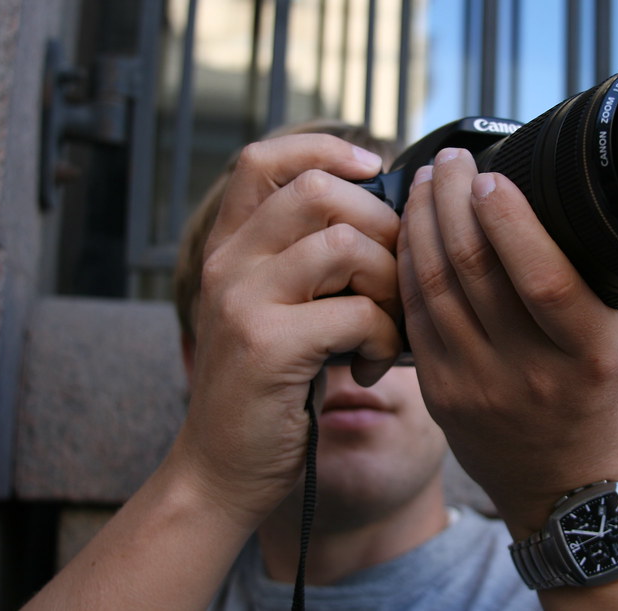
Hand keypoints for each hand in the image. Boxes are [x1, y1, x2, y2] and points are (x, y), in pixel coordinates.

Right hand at [172, 133, 402, 528]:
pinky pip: (356, 311)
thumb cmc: (271, 388)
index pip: (264, 160)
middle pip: (318, 190)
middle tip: (395, 274)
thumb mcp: (281, 310)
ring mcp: (241, 301)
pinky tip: (373, 363)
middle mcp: (228, 264)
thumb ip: (312, 261)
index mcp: (230, 248)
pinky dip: (384, 336)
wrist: (222, 469)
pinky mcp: (266, 345)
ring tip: (386, 325)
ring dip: (389, 282)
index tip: (370, 166)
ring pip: (344, 243)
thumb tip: (393, 216)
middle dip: (381, 224)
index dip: (323, 148)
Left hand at [398, 148, 617, 536]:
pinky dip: (407, 268)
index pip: (542, 278)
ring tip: (427, 181)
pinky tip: (412, 232)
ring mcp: (479, 387)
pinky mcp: (441, 396)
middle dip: (453, 201)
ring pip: (434, 289)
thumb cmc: (608, 398)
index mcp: (591, 353)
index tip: (491, 174)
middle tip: (449, 160)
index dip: (510, 222)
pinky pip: (415, 317)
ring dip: (423, 225)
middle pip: (474, 271)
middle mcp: (532, 373)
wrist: (566, 485)